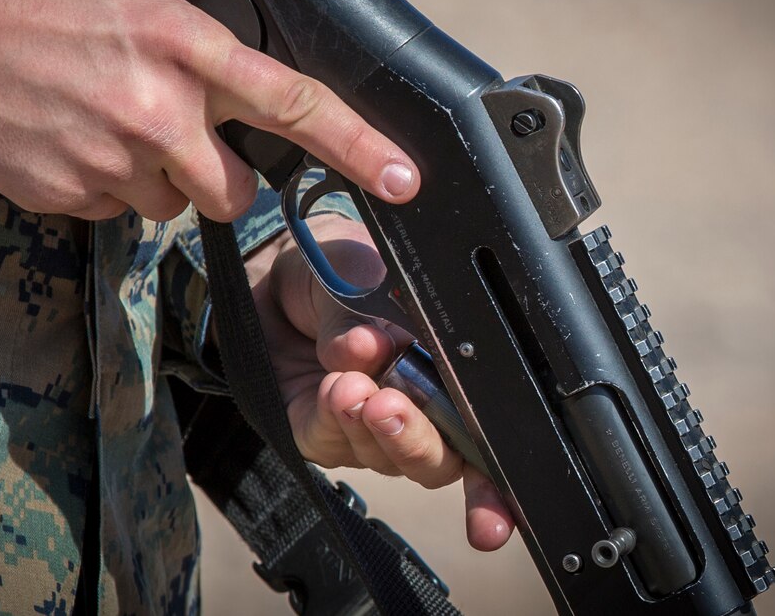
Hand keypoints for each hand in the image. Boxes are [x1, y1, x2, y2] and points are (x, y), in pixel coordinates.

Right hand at [0, 0, 418, 220]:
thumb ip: (196, 8)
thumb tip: (233, 33)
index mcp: (186, 49)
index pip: (295, 105)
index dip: (360, 147)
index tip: (404, 179)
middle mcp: (159, 115)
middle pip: (236, 194)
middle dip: (223, 180)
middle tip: (182, 139)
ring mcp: (112, 163)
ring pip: (174, 208)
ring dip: (159, 180)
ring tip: (109, 127)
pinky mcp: (69, 198)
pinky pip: (116, 212)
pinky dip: (107, 186)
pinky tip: (72, 139)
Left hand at [245, 215, 514, 550]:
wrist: (279, 275)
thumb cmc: (341, 272)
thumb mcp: (360, 269)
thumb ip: (368, 307)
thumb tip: (368, 349)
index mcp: (451, 376)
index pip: (486, 435)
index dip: (495, 484)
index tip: (491, 504)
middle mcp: (418, 413)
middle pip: (438, 462)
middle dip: (419, 443)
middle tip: (393, 408)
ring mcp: (367, 430)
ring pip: (386, 458)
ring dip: (372, 427)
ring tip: (352, 387)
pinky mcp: (317, 434)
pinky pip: (332, 443)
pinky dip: (332, 418)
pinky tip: (332, 390)